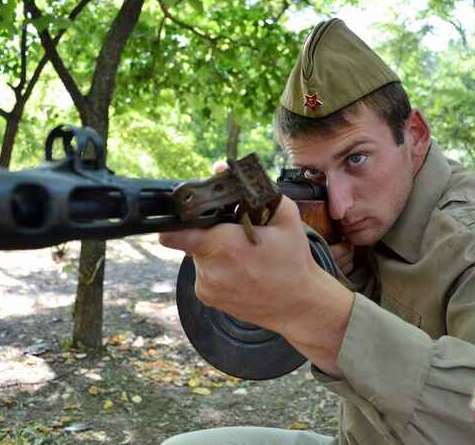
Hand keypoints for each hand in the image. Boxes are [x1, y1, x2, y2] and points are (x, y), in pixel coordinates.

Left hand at [159, 196, 354, 377]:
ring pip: (198, 255)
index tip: (185, 215)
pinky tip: (240, 270)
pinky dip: (216, 268)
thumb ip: (254, 190)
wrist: (299, 306)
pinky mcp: (207, 297)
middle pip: (192, 239)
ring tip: (242, 255)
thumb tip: (219, 169)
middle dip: (209, 232)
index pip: (177, 233)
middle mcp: (210, 269)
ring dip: (213, 250)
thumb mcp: (285, 217)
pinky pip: (203, 272)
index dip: (176, 221)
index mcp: (224, 246)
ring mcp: (206, 286)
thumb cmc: (294, 260)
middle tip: (234, 233)